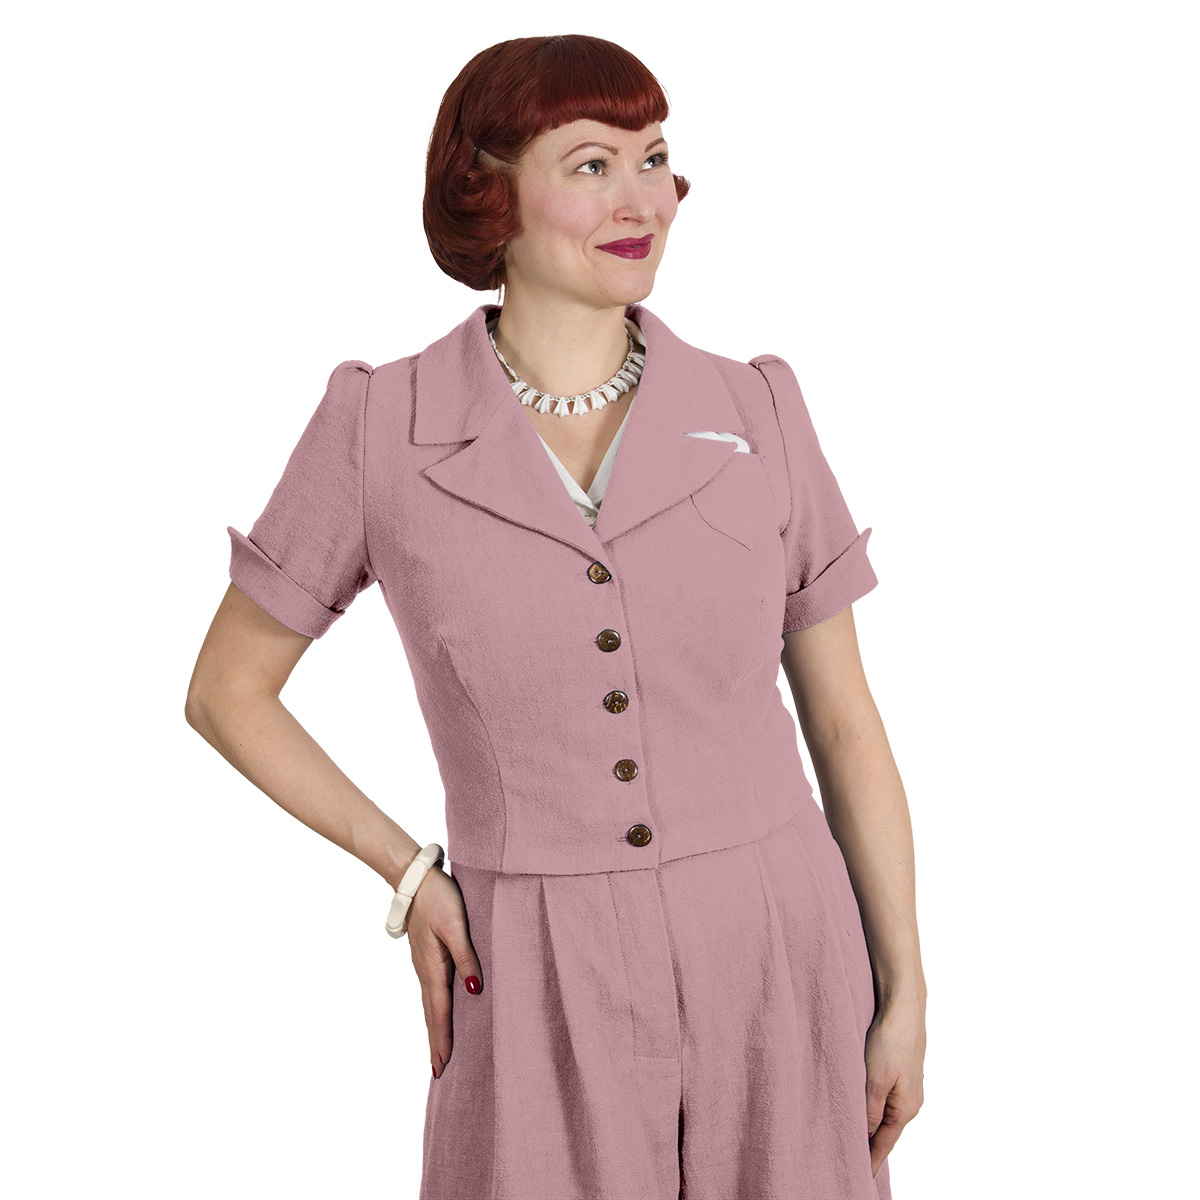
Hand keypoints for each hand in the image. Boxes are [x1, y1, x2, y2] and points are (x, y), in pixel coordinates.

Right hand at [403, 866, 483, 1079]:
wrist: (415, 878)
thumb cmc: (439, 897)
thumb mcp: (456, 925)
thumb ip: (466, 955)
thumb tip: (474, 989)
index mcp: (433, 967)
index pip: (439, 1011)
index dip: (443, 1039)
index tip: (442, 1066)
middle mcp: (426, 970)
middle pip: (431, 1013)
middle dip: (436, 1042)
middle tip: (438, 1071)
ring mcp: (423, 963)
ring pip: (429, 1003)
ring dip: (434, 1027)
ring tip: (438, 1050)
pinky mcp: (425, 954)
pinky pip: (430, 990)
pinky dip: (433, 1008)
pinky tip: (438, 1010)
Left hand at [864, 991, 925, 1178]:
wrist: (904, 1004)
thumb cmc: (891, 1040)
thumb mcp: (875, 1079)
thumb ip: (870, 1110)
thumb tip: (867, 1135)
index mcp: (906, 1108)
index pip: (885, 1144)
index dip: (871, 1160)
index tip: (859, 1177)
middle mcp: (909, 1099)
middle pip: (886, 1130)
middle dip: (869, 1144)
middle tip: (849, 1158)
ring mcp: (906, 1083)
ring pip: (884, 1111)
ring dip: (869, 1122)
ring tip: (851, 1135)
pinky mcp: (899, 1068)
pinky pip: (884, 1094)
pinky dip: (872, 1104)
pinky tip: (861, 1103)